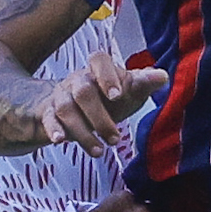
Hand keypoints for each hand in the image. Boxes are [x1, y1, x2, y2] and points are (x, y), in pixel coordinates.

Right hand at [26, 55, 166, 152]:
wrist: (77, 110)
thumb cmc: (107, 100)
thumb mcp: (127, 93)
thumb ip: (142, 84)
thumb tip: (163, 76)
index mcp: (97, 70)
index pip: (99, 60)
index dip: (107, 76)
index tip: (118, 96)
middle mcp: (77, 80)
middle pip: (83, 91)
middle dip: (99, 117)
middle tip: (115, 139)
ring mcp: (61, 96)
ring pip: (65, 108)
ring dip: (82, 132)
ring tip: (99, 151)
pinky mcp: (48, 113)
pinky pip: (47, 119)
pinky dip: (53, 129)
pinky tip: (60, 141)